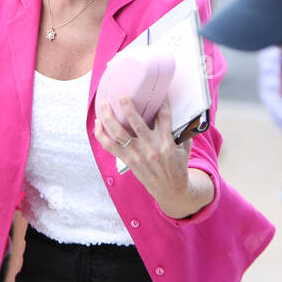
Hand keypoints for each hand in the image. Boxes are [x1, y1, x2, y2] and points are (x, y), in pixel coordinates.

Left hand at [94, 97, 192, 213]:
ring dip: (110, 118)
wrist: (172, 190)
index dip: (161, 103)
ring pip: (119, 134)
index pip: (164, 117)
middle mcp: (151, 148)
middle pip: (137, 125)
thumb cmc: (178, 166)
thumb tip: (176, 110)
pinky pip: (111, 147)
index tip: (157, 91)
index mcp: (167, 143)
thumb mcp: (184, 148)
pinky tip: (97, 123)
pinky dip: (102, 135)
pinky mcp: (128, 161)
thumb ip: (179, 130)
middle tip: (122, 95)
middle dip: (129, 108)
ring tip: (104, 104)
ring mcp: (138, 155)